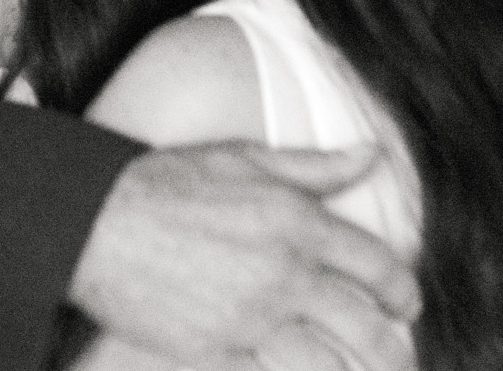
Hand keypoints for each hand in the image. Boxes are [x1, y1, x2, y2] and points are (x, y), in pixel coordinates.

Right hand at [68, 142, 418, 370]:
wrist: (96, 222)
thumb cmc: (166, 181)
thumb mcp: (244, 158)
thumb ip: (315, 166)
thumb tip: (372, 152)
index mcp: (297, 222)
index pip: (377, 265)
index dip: (402, 289)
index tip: (405, 303)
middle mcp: (284, 273)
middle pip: (365, 326)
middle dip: (393, 349)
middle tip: (399, 358)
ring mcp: (252, 317)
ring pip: (327, 364)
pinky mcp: (217, 350)